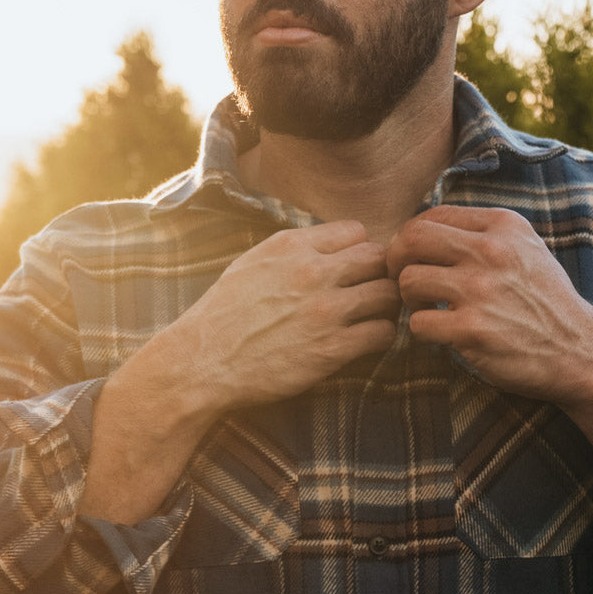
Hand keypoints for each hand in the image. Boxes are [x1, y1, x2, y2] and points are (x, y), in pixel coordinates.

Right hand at [155, 218, 399, 416]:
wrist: (203, 362)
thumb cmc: (224, 316)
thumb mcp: (252, 264)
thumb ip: (291, 251)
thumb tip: (326, 246)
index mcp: (291, 246)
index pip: (356, 231)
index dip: (360, 251)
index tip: (355, 270)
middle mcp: (312, 272)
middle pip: (379, 259)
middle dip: (381, 275)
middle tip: (373, 293)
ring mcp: (325, 310)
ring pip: (389, 294)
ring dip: (386, 306)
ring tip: (373, 317)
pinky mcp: (331, 349)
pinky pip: (382, 333)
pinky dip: (382, 337)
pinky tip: (366, 341)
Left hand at [386, 205, 592, 406]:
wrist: (579, 351)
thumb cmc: (545, 302)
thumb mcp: (526, 249)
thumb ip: (484, 233)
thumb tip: (429, 228)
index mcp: (502, 226)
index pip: (432, 215)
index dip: (411, 238)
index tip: (415, 258)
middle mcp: (491, 251)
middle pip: (411, 240)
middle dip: (396, 262)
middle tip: (403, 281)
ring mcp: (480, 291)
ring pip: (409, 281)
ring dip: (409, 300)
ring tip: (428, 310)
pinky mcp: (472, 330)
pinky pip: (418, 324)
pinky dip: (423, 332)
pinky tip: (442, 335)